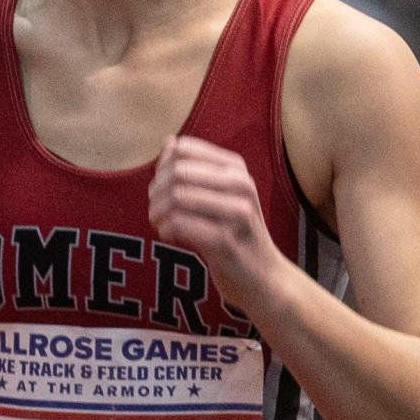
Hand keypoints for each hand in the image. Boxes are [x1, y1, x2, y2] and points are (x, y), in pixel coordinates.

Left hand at [147, 135, 281, 310]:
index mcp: (236, 168)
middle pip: (177, 171)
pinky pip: (181, 224)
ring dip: (158, 211)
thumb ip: (194, 169)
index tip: (162, 189)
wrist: (263, 278)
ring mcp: (236, 213)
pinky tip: (169, 236)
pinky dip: (166, 229)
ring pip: (177, 196)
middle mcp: (240, 184)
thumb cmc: (235, 234)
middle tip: (156, 210)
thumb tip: (169, 142)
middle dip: (157, 191)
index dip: (162, 167)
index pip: (183, 149)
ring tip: (160, 223)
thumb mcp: (219, 195)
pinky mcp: (226, 241)